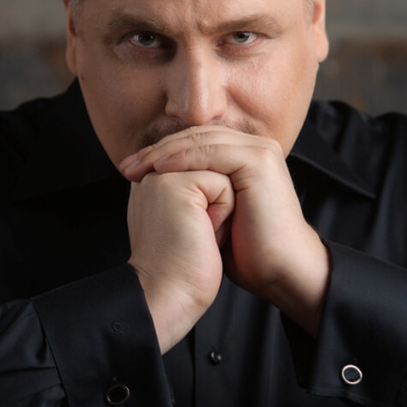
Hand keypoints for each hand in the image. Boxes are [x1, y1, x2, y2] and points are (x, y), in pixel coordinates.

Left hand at [120, 127, 329, 334]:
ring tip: (138, 167)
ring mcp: (259, 151)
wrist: (279, 270)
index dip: (160, 152)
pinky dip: (183, 158)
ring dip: (164, 152)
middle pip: (196, 136)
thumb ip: (197, 192)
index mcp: (244, 156)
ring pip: (201, 140)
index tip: (129, 170)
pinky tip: (161, 169)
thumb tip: (159, 185)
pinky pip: (212, 151)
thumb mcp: (213, 214)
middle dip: (157, 150)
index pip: (195, 142)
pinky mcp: (259, 160)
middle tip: (127, 166)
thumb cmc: (247, 251)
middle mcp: (254, 147)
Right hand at [126, 169, 233, 352]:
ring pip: (221, 174)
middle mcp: (153, 176)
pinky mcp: (176, 184)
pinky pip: (224, 183)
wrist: (169, 296)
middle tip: (196, 236)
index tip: (192, 236)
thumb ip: (197, 197)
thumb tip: (222, 184)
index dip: (214, 206)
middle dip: (219, 206)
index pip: (206, 174)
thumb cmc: (182, 271)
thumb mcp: (190, 224)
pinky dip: (223, 213)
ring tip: (199, 234)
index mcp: (154, 185)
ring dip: (222, 209)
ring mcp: (161, 177)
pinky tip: (202, 233)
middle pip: (215, 171)